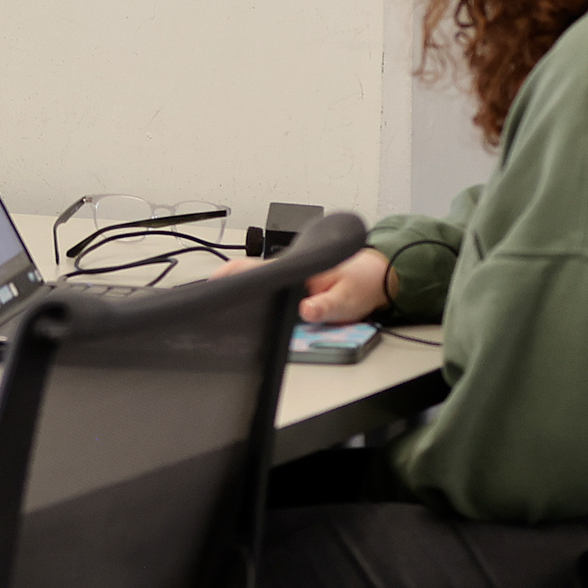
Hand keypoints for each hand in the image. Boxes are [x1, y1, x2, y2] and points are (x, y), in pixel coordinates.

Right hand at [215, 245, 394, 323]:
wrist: (376, 279)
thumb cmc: (360, 282)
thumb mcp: (346, 297)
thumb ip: (325, 304)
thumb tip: (305, 310)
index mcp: (295, 269)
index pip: (255, 268)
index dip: (230, 275)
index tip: (211, 285)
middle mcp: (287, 274)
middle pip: (249, 279)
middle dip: (229, 291)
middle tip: (213, 310)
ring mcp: (288, 283)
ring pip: (259, 289)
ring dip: (244, 300)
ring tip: (225, 317)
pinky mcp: (292, 294)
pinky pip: (270, 299)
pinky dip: (258, 307)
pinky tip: (251, 319)